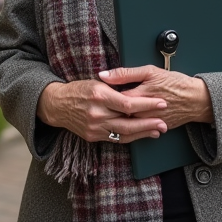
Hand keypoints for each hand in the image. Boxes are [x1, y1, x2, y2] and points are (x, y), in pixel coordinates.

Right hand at [37, 79, 167, 143]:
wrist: (57, 105)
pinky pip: (115, 139)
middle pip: (129, 122)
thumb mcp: (96, 82)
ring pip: (124, 134)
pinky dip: (130, 137)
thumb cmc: (79, 89)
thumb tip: (137, 91)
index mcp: (99, 96)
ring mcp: (94, 128)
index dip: (147, 105)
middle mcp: (97, 114)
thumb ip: (115, 88)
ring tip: (158, 130)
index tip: (161, 103)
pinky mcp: (92, 137)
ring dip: (143, 133)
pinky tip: (141, 135)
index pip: (128, 104)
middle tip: (164, 122)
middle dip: (149, 123)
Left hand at [99, 66, 212, 129]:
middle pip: (118, 114)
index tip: (104, 93)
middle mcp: (142, 113)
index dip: (107, 97)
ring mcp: (148, 123)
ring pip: (128, 124)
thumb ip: (125, 74)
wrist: (196, 99)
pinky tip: (132, 118)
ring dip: (122, 119)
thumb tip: (104, 75)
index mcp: (137, 96)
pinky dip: (134, 125)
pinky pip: (140, 131)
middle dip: (112, 110)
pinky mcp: (155, 129)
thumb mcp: (149, 71)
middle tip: (109, 104)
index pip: (113, 100)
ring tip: (119, 111)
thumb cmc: (174, 82)